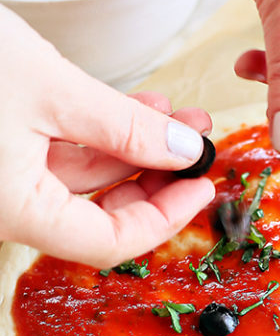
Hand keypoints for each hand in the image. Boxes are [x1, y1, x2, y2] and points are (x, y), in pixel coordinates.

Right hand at [0, 8, 214, 265]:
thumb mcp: (51, 90)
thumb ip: (123, 127)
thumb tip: (185, 150)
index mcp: (16, 211)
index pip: (109, 245)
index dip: (167, 218)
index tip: (204, 183)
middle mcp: (8, 204)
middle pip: (102, 214)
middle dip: (159, 177)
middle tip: (201, 140)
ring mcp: (1, 175)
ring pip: (86, 178)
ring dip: (137, 147)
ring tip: (183, 114)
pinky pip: (60, 152)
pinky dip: (103, 132)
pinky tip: (140, 107)